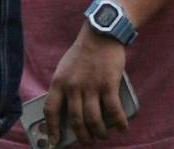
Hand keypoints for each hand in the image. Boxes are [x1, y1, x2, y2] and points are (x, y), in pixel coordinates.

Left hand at [43, 28, 128, 145]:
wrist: (99, 35)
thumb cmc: (81, 54)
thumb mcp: (64, 70)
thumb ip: (65, 89)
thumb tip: (69, 112)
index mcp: (58, 82)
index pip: (50, 110)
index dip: (51, 128)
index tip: (52, 141)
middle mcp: (72, 86)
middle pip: (75, 120)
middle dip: (82, 136)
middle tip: (88, 141)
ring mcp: (90, 86)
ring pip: (94, 120)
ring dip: (100, 133)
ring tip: (103, 135)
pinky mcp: (108, 85)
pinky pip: (114, 111)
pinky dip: (119, 123)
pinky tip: (122, 128)